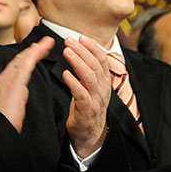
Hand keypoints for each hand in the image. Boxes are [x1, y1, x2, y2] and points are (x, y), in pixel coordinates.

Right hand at [0, 37, 53, 132]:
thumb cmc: (1, 124)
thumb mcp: (6, 109)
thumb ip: (13, 99)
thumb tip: (20, 96)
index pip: (14, 68)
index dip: (24, 59)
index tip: (32, 54)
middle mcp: (2, 79)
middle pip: (18, 61)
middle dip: (31, 51)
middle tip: (42, 44)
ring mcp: (8, 79)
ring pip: (23, 59)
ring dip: (36, 50)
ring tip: (46, 43)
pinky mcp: (16, 81)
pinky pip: (27, 64)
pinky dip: (35, 54)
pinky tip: (42, 48)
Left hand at [62, 36, 112, 158]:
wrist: (89, 134)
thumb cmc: (86, 107)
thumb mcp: (90, 87)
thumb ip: (88, 71)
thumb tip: (79, 50)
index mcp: (104, 81)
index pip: (102, 59)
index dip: (93, 47)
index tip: (81, 37)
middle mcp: (103, 89)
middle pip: (95, 65)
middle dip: (82, 51)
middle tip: (69, 41)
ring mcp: (96, 100)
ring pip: (90, 77)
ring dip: (78, 62)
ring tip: (67, 52)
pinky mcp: (87, 110)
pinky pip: (81, 94)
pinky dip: (73, 82)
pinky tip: (65, 74)